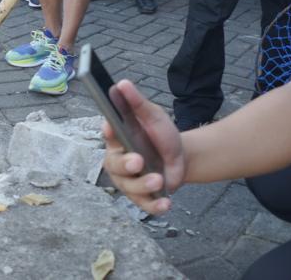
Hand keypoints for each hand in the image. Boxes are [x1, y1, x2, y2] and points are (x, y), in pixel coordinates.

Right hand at [100, 80, 186, 215]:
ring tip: (158, 180)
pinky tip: (166, 204)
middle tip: (138, 161)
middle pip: (115, 165)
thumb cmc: (160, 134)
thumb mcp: (152, 115)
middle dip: (125, 165)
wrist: (181, 156)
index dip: (108, 132)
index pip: (108, 135)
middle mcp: (118, 161)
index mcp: (117, 139)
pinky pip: (145, 204)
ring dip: (143, 185)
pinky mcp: (143, 196)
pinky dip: (155, 206)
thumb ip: (136, 102)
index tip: (111, 126)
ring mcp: (129, 180)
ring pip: (129, 187)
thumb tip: (121, 83)